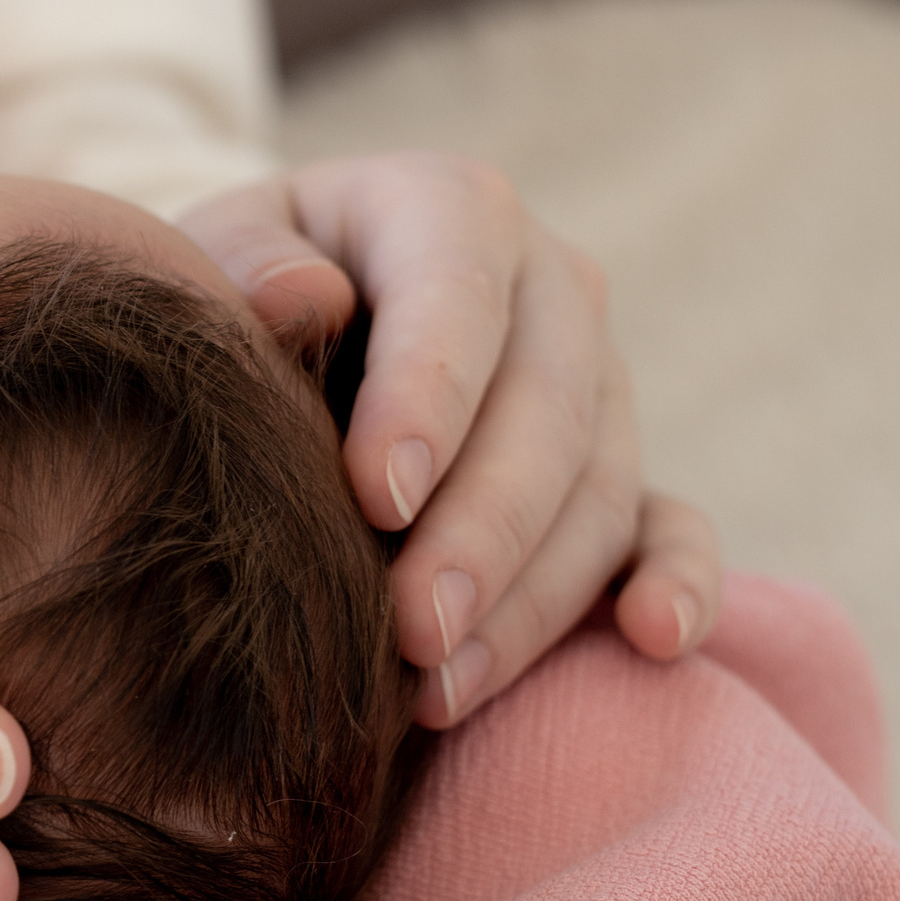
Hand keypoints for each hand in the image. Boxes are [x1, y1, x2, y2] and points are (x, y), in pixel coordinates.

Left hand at [177, 154, 721, 725]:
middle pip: (545, 413)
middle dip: (481, 533)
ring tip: (438, 690)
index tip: (374, 496)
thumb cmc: (241, 291)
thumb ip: (245, 265)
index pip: (456, 296)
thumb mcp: (217, 250)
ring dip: (528, 601)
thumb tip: (301, 300)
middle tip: (410, 632)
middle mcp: (550, 289)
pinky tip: (653, 640)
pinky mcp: (622, 471)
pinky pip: (672, 527)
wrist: (291, 327)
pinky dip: (682, 584)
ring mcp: (600, 384)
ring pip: (599, 494)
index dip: (427, 397)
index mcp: (452, 210)